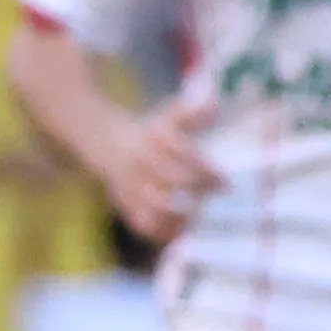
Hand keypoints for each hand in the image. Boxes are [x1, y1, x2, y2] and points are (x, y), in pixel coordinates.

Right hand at [89, 100, 221, 244]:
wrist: (106, 144)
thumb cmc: (149, 133)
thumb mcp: (167, 117)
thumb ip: (190, 111)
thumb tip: (214, 100)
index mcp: (152, 137)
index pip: (184, 153)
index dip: (207, 170)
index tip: (225, 182)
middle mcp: (140, 160)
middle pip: (174, 179)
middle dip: (200, 189)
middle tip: (215, 195)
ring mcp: (130, 184)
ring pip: (158, 205)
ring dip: (183, 213)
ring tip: (200, 214)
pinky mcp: (125, 204)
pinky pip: (145, 224)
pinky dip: (166, 230)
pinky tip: (183, 228)